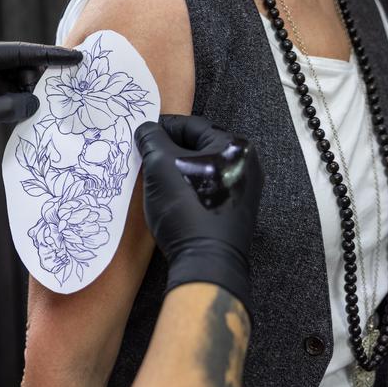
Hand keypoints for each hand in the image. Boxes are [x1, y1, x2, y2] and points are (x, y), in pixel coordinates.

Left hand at [0, 41, 81, 189]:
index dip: (49, 55)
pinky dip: (25, 99)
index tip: (76, 57)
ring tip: (53, 101)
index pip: (18, 52)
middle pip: (22, 62)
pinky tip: (39, 108)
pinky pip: (13, 91)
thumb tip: (36, 101)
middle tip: (70, 84)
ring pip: (20, 78)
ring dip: (34, 89)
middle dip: (44, 74)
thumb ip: (7, 107)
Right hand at [134, 115, 263, 311]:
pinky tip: (170, 195)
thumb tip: (146, 129)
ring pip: (202, 169)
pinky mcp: (235, 212)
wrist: (205, 261)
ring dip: (177, 169)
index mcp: (234, 146)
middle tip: (145, 155)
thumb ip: (152, 139)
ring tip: (153, 176)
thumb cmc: (186, 208)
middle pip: (199, 146)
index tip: (142, 133)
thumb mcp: (160, 165)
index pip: (192, 125)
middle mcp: (245, 165)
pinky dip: (188, 186)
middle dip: (169, 149)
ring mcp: (242, 190)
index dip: (163, 127)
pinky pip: (207, 188)